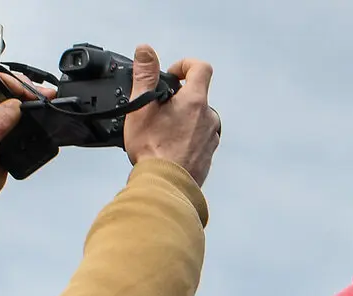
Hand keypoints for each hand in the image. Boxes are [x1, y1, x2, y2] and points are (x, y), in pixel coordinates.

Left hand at [0, 71, 48, 220]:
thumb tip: (13, 105)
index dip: (10, 83)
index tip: (27, 90)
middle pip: (3, 90)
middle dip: (24, 89)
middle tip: (43, 94)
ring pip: (12, 103)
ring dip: (29, 100)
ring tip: (46, 100)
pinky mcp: (1, 134)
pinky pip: (17, 119)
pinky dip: (30, 116)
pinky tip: (40, 114)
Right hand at [123, 47, 220, 186]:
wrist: (165, 187)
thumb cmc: (153, 151)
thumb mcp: (141, 106)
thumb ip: (145, 75)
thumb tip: (146, 51)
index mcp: (195, 102)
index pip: (201, 68)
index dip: (184, 66)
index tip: (171, 75)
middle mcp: (208, 118)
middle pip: (198, 96)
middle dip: (179, 98)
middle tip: (159, 111)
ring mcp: (210, 139)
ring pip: (198, 119)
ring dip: (183, 120)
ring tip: (162, 133)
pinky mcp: (208, 156)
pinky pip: (199, 139)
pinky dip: (186, 138)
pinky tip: (169, 148)